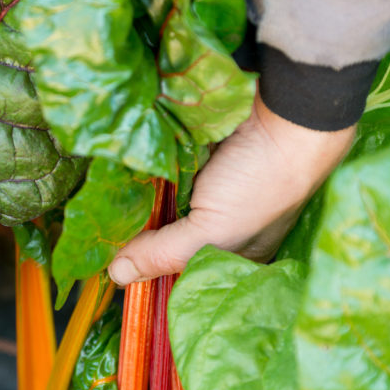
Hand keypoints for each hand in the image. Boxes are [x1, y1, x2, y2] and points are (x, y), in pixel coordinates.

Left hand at [107, 92, 355, 285]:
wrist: (286, 114)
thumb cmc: (260, 184)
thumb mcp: (212, 232)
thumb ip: (163, 253)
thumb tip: (118, 275)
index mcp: (230, 252)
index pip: (179, 270)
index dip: (147, 268)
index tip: (111, 263)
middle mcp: (218, 223)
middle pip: (163, 235)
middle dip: (136, 233)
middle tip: (103, 231)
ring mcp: (205, 187)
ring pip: (158, 201)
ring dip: (135, 199)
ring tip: (105, 202)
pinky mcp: (194, 156)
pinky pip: (160, 170)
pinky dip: (144, 170)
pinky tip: (121, 171)